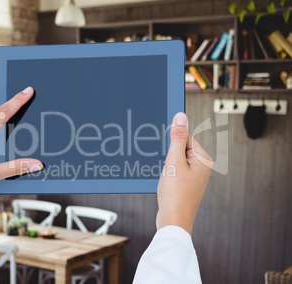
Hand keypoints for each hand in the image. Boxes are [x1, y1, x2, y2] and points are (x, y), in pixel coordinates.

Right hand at [156, 113, 212, 235]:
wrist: (173, 220)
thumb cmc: (176, 195)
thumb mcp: (174, 162)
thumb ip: (177, 138)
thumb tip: (181, 117)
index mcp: (203, 159)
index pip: (185, 137)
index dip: (171, 144)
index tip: (166, 155)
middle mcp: (201, 166)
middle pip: (180, 148)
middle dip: (168, 156)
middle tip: (166, 169)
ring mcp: (194, 176)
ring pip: (175, 160)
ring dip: (166, 166)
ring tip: (167, 179)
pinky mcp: (185, 183)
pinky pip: (174, 170)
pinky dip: (166, 173)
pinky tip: (165, 183)